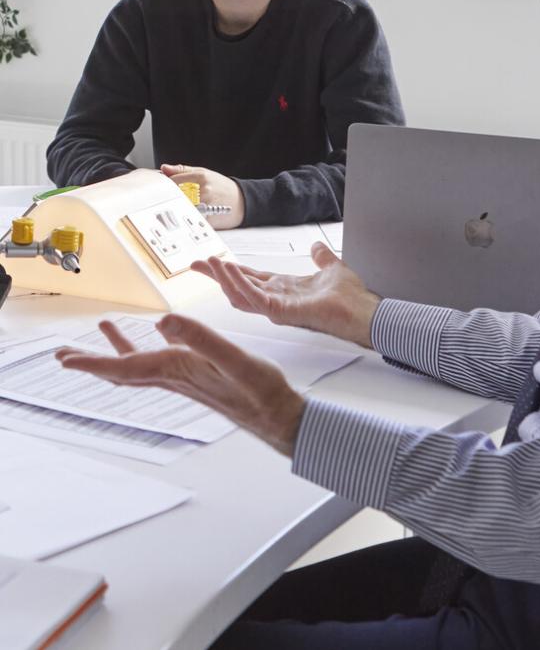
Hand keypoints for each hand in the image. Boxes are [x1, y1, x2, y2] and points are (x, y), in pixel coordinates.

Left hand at [55, 316, 303, 456]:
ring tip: (106, 327)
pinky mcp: (198, 376)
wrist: (278, 415)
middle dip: (92, 361)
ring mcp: (185, 378)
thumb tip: (163, 321)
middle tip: (64, 353)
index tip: (64, 358)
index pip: (124, 368)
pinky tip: (159, 335)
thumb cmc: (260, 391)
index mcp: (177, 370)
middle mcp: (175, 376)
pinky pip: (162, 361)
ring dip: (117, 350)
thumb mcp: (234, 359)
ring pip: (140, 366)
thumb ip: (201, 338)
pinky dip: (149, 347)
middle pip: (122, 370)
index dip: (92, 362)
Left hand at [161, 164, 244, 228]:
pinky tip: (186, 217)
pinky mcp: (208, 219)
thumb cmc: (222, 187)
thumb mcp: (204, 173)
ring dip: (175, 210)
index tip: (161, 189)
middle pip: (175, 196)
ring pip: (180, 209)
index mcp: (201, 177)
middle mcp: (203, 190)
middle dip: (168, 199)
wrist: (242, 201)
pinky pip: (190, 220)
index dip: (164, 186)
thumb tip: (164, 168)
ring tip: (177, 209)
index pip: (172, 181)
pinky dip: (185, 219)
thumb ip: (182, 171)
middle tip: (167, 201)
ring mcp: (206, 205)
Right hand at [192, 243, 380, 347]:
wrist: (362, 310)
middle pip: (238, 286)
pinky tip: (228, 269)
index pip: (250, 278)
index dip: (230, 270)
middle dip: (216, 275)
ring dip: (223, 277)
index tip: (211, 260)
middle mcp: (276, 299)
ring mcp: (276, 307)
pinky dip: (239, 282)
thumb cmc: (350, 297)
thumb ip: (321, 258)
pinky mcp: (280, 311)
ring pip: (240, 293)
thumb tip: (316, 246)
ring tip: (208, 263)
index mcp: (283, 290)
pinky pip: (254, 297)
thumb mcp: (332, 268)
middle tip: (194, 263)